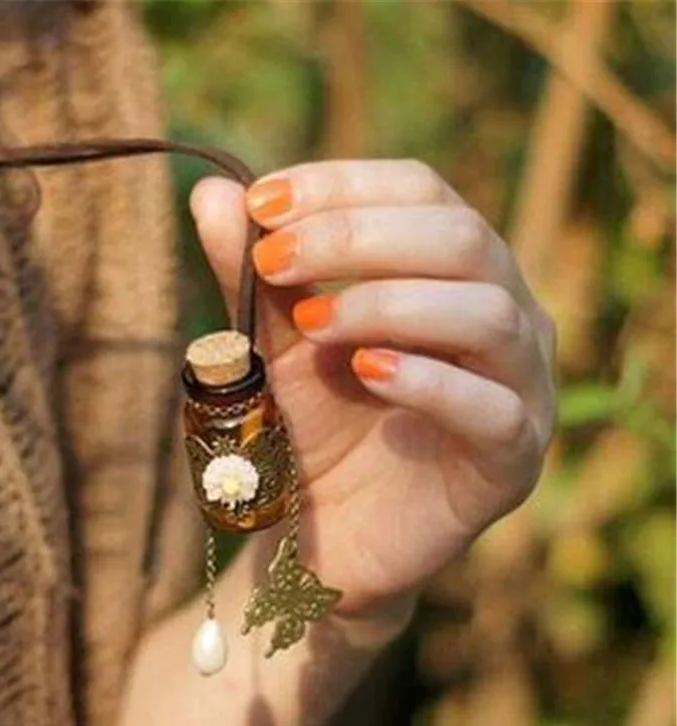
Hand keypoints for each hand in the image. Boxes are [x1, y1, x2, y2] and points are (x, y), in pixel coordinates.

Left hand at [190, 160, 555, 632]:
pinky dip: (427, 381)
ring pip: (486, 313)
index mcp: (455, 269)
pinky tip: (365, 371)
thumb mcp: (275, 341)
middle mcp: (504, 313)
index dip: (343, 185)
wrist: (325, 531)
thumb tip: (211, 189)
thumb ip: (252, 273)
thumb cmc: (313, 424)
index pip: (421, 190)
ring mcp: (521, 387)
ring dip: (387, 304)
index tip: (260, 203)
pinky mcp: (513, 461)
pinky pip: (492, 409)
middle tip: (272, 259)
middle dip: (356, 238)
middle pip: (461, 237)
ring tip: (311, 325)